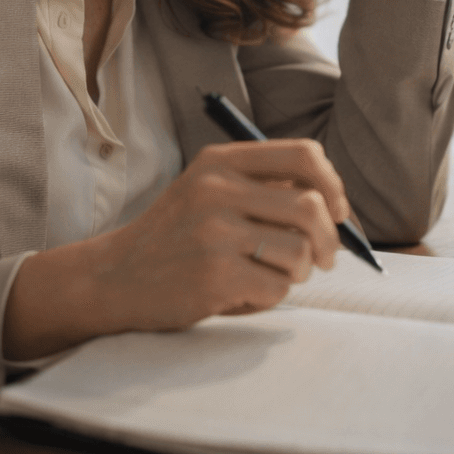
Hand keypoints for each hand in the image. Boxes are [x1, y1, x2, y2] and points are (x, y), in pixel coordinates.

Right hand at [2, 139, 348, 359]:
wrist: (112, 277)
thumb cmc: (175, 237)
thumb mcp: (208, 192)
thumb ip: (263, 189)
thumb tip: (340, 209)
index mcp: (221, 161)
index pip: (305, 155)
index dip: (334, 186)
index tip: (338, 212)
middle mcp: (218, 189)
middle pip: (311, 207)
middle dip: (330, 241)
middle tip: (324, 260)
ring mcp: (215, 233)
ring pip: (300, 252)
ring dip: (296, 273)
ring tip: (268, 276)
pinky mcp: (215, 276)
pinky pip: (278, 287)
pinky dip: (270, 297)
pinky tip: (242, 294)